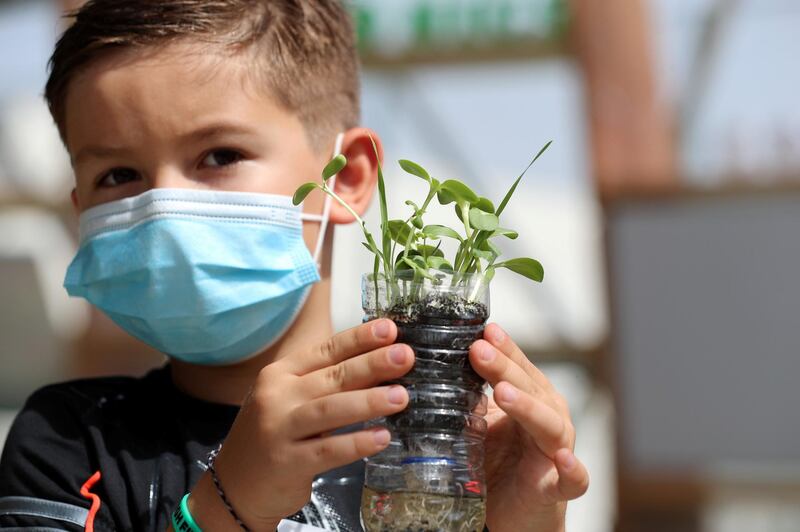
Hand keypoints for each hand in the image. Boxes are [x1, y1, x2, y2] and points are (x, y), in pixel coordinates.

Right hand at [203, 319, 413, 529]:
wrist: (235, 484)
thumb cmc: (274, 433)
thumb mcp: (292, 400)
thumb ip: (329, 383)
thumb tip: (381, 365)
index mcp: (281, 373)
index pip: (326, 350)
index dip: (359, 339)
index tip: (389, 329)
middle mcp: (278, 396)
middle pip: (332, 376)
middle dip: (372, 364)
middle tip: (404, 357)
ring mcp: (280, 429)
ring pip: (330, 410)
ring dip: (368, 401)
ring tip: (400, 397)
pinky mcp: (287, 463)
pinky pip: (327, 450)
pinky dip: (356, 443)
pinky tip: (381, 438)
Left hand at [469, 324, 588, 531]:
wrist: (515, 512)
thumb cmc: (501, 462)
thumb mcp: (481, 425)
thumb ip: (469, 399)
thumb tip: (439, 367)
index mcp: (533, 400)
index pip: (519, 368)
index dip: (504, 348)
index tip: (484, 330)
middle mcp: (550, 419)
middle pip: (530, 389)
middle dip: (504, 369)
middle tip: (478, 351)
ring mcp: (557, 452)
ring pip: (549, 425)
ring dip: (528, 407)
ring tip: (503, 392)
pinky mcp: (556, 488)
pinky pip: (573, 480)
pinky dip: (572, 470)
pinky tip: (563, 458)